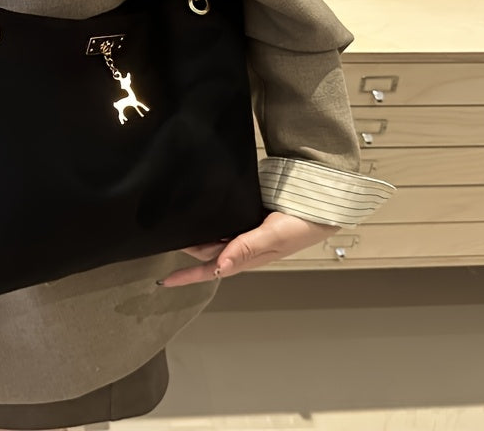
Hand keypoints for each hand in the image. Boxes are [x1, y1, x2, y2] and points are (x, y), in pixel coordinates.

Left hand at [159, 211, 339, 286]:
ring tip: (176, 230)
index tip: (165, 281)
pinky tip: (201, 214)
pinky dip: (211, 220)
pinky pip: (224, 221)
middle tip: (164, 241)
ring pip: (213, 237)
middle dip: (186, 250)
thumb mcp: (273, 237)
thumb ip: (246, 248)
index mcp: (247, 257)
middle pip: (207, 252)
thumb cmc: (302, 225)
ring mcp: (245, 231)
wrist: (319, 203)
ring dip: (197, 236)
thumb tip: (220, 266)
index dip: (187, 276)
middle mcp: (243, 246)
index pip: (210, 269)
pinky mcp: (247, 215)